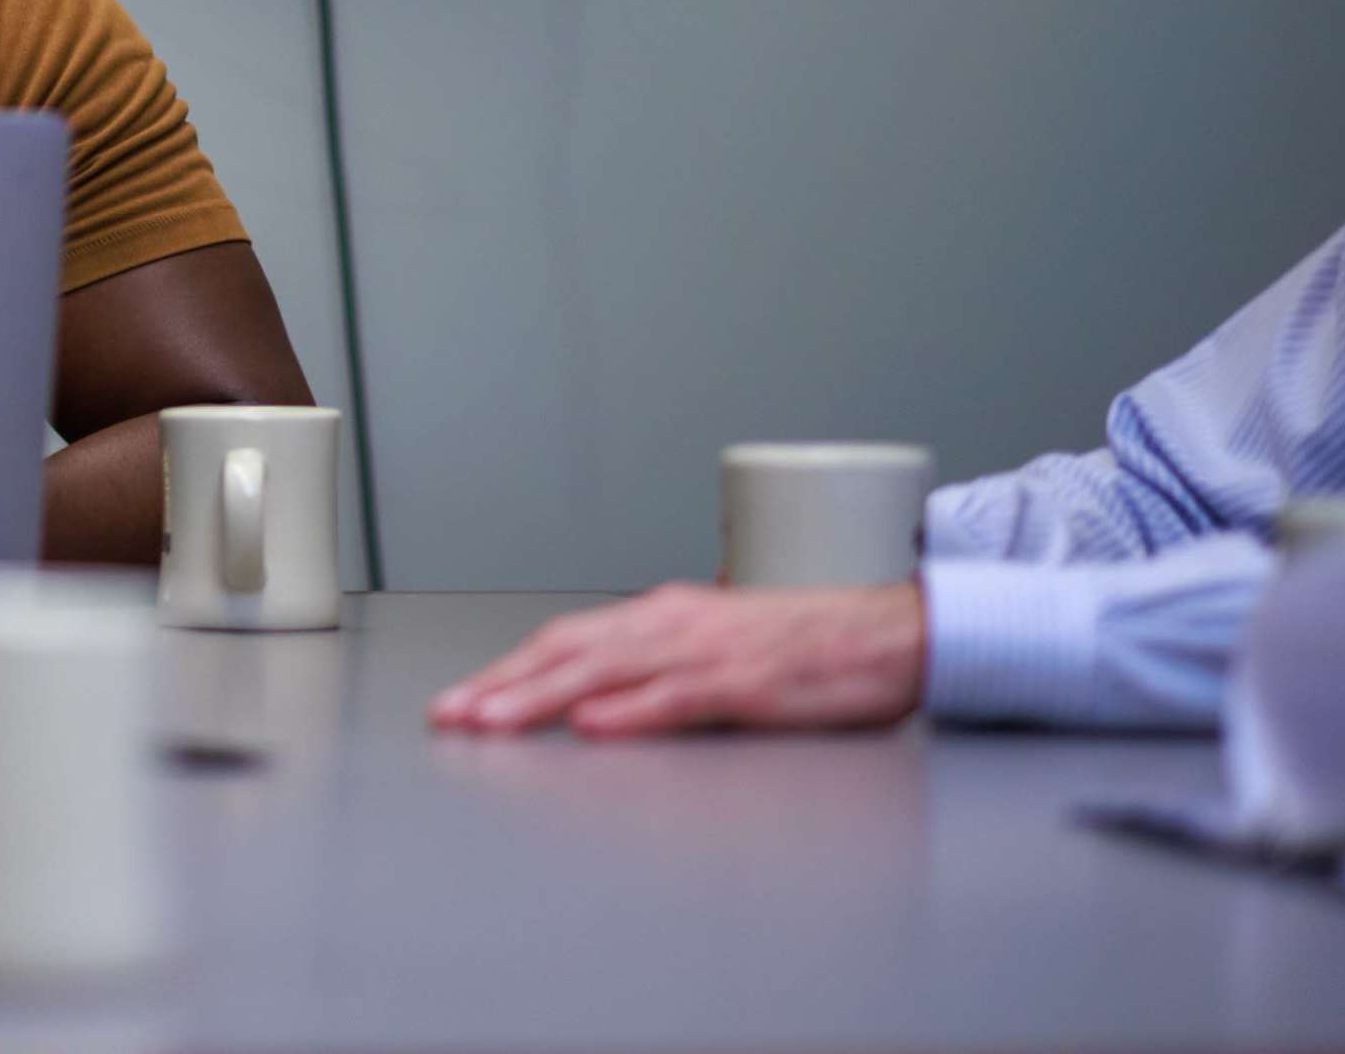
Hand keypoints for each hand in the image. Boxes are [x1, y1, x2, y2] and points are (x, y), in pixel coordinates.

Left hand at [427, 581, 926, 737]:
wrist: (895, 633)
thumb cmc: (810, 648)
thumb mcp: (718, 651)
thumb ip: (659, 673)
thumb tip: (597, 703)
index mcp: (663, 617)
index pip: (566, 641)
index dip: (508, 670)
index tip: (460, 700)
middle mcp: (674, 624)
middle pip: (569, 652)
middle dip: (503, 685)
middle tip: (450, 715)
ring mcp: (710, 651)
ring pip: (608, 672)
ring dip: (543, 697)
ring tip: (492, 720)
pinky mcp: (751, 683)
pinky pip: (681, 698)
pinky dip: (632, 711)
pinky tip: (594, 726)